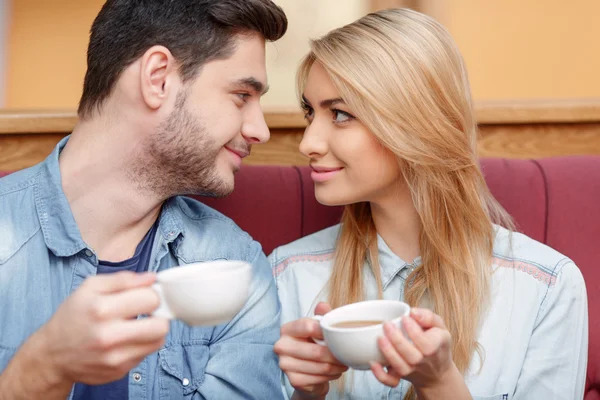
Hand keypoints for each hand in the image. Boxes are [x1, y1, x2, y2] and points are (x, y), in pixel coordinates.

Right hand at [35, 271, 168, 385]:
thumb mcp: (90, 288)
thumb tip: (152, 278)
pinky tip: (127, 339)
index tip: (145, 295)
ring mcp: (114, 357)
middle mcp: (108, 336)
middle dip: (158, 315)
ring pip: (158, 342)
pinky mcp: (118, 371)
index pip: (150, 299)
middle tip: (148, 312)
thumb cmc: (73, 316)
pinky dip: (141, 344)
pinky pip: (145, 354)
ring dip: (153, 331)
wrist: (52, 354)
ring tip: (139, 325)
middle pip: (160, 326)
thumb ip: (123, 279)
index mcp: (102, 309)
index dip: (152, 294)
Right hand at [274, 302, 347, 398]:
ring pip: (321, 367)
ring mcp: (285, 364)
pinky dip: (331, 376)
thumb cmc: (312, 344)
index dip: (325, 331)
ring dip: (336, 367)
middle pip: (316, 351)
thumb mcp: (317, 328)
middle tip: (345, 355)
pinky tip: (334, 372)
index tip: (338, 334)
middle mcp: (281, 346)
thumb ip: (321, 316)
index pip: (307, 326)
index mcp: (287, 329)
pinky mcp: (293, 380)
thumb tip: (323, 305)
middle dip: (336, 355)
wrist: (305, 371)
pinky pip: (319, 378)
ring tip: (343, 363)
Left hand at [370, 308, 454, 389]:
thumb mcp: (439, 327)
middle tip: (387, 324)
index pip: (427, 344)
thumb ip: (428, 316)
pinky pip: (391, 381)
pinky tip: (373, 362)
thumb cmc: (436, 344)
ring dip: (388, 353)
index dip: (414, 331)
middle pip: (412, 356)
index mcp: (436, 346)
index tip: (404, 318)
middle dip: (397, 339)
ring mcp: (412, 370)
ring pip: (400, 367)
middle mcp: (424, 361)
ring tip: (379, 337)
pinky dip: (381, 375)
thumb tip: (413, 312)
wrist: (437, 372)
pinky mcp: (401, 376)